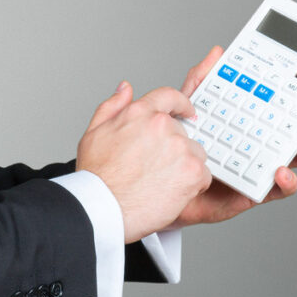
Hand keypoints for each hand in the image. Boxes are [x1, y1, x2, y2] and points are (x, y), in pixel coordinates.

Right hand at [77, 82, 211, 242]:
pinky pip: (203, 176)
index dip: (180, 105)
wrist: (103, 207)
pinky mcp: (193, 171)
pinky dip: (192, 185)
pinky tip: (170, 193)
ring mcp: (181, 148)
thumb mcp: (94, 133)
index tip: (187, 113)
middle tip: (156, 169)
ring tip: (160, 183)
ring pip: (194, 154)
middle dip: (174, 148)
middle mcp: (163, 126)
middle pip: (183, 132)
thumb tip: (126, 89)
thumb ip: (112, 106)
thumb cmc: (96, 176)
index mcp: (140, 113)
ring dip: (184, 166)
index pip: (169, 97)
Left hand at [169, 46, 296, 227]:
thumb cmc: (180, 145)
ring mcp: (261, 168)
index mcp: (254, 122)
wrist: (162, 182)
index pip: (286, 108)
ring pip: (296, 160)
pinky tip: (281, 172)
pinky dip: (286, 182)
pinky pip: (276, 190)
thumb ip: (202, 81)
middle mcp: (263, 144)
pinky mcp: (253, 192)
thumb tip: (218, 53)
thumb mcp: (189, 108)